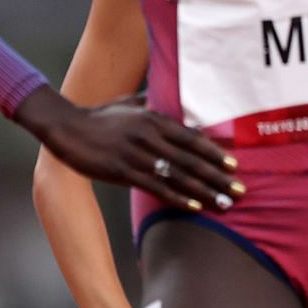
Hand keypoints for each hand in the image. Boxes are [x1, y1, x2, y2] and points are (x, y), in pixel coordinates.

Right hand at [22, 89, 239, 211]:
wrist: (66, 128)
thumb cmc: (99, 116)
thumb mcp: (129, 103)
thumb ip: (153, 103)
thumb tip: (173, 100)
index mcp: (153, 118)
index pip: (192, 138)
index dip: (215, 153)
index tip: (235, 166)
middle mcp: (148, 136)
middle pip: (191, 160)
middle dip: (219, 177)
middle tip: (241, 191)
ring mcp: (135, 154)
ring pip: (178, 176)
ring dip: (205, 191)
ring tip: (225, 204)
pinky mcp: (122, 171)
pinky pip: (156, 187)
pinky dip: (179, 197)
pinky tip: (195, 207)